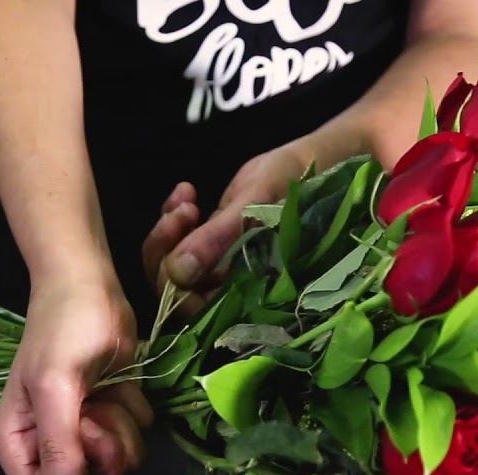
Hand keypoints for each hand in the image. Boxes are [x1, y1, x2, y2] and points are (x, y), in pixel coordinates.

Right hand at [0, 279, 152, 474]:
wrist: (90, 288)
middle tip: (97, 412)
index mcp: (18, 445)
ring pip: (118, 467)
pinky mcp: (113, 419)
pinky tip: (119, 383)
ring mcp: (84, 435)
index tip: (81, 442)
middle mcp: (49, 448)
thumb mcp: (55, 387)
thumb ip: (58, 448)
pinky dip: (132, 410)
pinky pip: (136, 439)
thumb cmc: (64, 330)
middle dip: (103, 453)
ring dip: (121, 428)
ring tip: (106, 392)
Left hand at [143, 143, 311, 305]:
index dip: (175, 284)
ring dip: (168, 231)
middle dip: (166, 251)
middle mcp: (231, 287)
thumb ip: (218, 239)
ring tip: (187, 199)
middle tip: (180, 214)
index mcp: (247, 293)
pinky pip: (180, 241)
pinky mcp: (214, 243)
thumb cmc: (295, 185)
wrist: (310, 163)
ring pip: (173, 264)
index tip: (177, 246)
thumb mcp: (256, 206)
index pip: (194, 308)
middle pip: (176, 289)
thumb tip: (176, 272)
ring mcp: (220, 265)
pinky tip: (187, 189)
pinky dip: (174, 216)